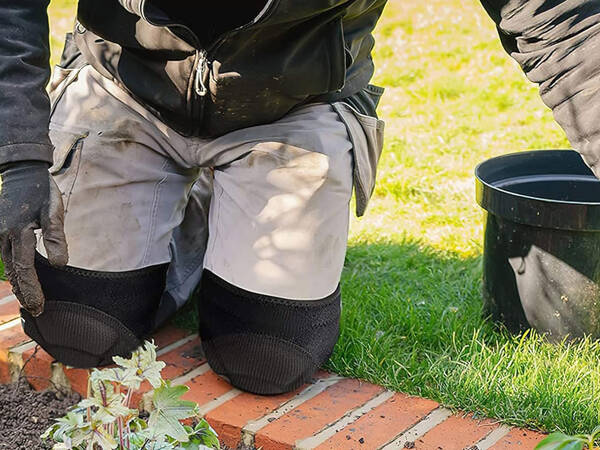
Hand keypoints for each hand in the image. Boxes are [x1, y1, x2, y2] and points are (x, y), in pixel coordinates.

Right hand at [0, 161, 67, 315]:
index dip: (32, 290)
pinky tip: (20, 279)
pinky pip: (5, 256)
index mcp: (18, 232)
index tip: (39, 306)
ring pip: (7, 266)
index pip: (25, 269)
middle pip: (14, 272)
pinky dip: (13, 270)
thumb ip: (56, 237)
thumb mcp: (54, 211)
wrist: (21, 171)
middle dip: (24, 293)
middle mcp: (3, 236)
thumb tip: (59, 264)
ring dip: (18, 283)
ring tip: (29, 300)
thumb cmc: (41, 191)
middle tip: (36, 311)